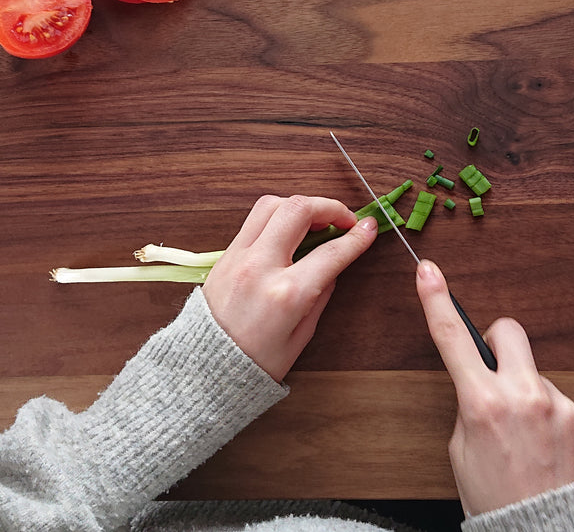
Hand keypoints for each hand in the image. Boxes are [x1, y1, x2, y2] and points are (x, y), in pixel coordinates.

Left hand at [203, 195, 376, 381]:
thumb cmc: (254, 363)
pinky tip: (290, 231)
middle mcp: (260, 268)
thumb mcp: (301, 337)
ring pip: (271, 204)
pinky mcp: (224, 255)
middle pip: (297, 209)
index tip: (369, 228)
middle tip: (344, 218)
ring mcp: (238, 257)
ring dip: (299, 205)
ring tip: (316, 221)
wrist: (204, 369)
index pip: (331, 252)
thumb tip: (334, 264)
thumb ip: (321, 295)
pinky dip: (277, 217)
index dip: (357, 237)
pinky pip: (253, 221)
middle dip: (329, 206)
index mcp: (285, 295)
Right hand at [415, 259, 573, 516]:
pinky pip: (571, 411)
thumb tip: (484, 388)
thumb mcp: (462, 454)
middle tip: (498, 374)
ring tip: (534, 449)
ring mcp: (564, 408)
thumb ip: (472, 410)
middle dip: (501, 345)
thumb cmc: (497, 504)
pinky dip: (561, 430)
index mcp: (483, 404)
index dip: (436, 300)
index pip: (452, 339)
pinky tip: (556, 458)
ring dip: (535, 404)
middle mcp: (526, 397)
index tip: (429, 272)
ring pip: (542, 383)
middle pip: (511, 333)